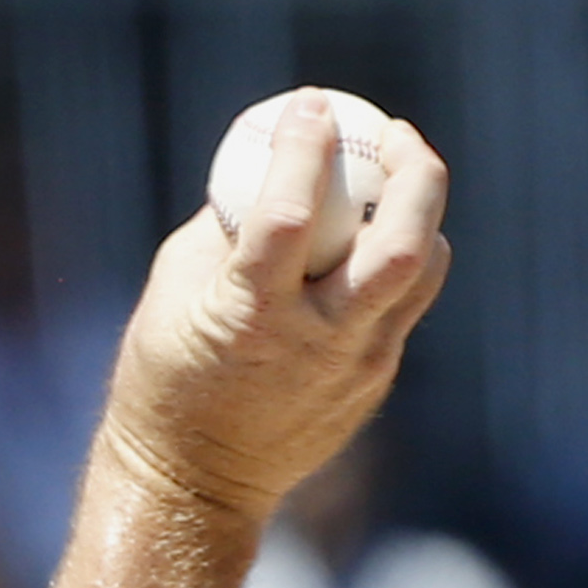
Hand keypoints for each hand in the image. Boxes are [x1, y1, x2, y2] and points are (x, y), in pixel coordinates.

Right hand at [99, 91, 451, 525]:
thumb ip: (230, 231)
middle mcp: (316, 341)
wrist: (190, 482)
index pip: (290, 211)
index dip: (304, 145)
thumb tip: (274, 163)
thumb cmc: (165, 377)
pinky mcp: (373, 383)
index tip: (308, 105)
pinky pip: (404, 306)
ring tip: (397, 187)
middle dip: (413, 172)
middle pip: (401, 242)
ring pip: (422, 270)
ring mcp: (354, 367)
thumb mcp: (174, 294)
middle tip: (395, 135)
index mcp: (251, 314)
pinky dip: (397, 264)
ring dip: (419, 216)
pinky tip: (374, 246)